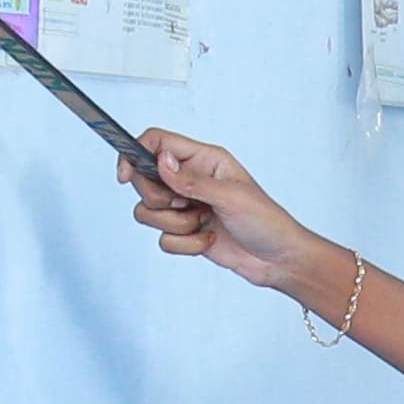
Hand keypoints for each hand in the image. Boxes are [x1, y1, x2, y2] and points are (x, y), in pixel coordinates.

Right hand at [132, 133, 328, 301]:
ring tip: (205, 224)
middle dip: (160, 200)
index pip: (156, 142)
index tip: (125, 175)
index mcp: (203, 159)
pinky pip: (163, 238)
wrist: (279, 260)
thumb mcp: (231, 196)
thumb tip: (161, 161)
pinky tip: (210, 240)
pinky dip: (186, 245)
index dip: (134, 154)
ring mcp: (186, 207)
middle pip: (143, 180)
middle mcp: (190, 180)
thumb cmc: (267, 221)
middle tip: (187, 206)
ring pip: (148, 212)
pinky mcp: (186, 232)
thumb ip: (192, 180)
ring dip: (175, 225)